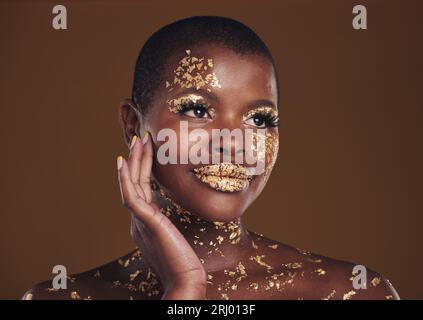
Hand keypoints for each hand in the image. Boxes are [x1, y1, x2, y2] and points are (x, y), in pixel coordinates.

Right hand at [116, 133, 206, 299]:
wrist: (185, 280)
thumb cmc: (184, 262)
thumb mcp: (174, 236)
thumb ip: (167, 223)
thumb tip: (169, 214)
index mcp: (146, 222)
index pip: (142, 189)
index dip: (142, 169)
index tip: (145, 151)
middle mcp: (138, 219)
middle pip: (135, 183)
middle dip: (137, 159)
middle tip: (139, 138)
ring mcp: (139, 220)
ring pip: (132, 185)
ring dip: (134, 161)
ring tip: (137, 141)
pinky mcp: (144, 222)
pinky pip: (131, 195)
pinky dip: (125, 178)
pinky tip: (124, 161)